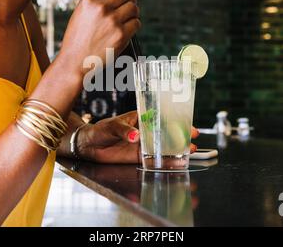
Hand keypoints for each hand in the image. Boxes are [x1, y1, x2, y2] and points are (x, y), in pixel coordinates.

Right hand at [57, 0, 140, 75]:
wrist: (75, 62)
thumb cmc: (78, 40)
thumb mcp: (80, 13)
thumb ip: (96, 1)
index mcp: (89, 0)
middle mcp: (101, 8)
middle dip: (128, 0)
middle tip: (127, 7)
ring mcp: (112, 21)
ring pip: (133, 8)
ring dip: (133, 13)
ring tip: (127, 19)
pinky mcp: (122, 34)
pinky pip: (136, 23)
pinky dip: (134, 26)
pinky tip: (127, 30)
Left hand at [76, 111, 199, 163]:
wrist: (88, 145)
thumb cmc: (100, 129)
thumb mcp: (112, 126)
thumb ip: (124, 131)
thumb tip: (135, 136)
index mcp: (140, 119)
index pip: (161, 119)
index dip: (176, 121)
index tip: (187, 123)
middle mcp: (145, 132)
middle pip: (166, 133)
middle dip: (181, 136)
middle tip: (194, 139)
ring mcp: (143, 145)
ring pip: (163, 147)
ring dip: (176, 150)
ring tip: (190, 152)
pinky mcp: (138, 157)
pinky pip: (154, 159)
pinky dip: (165, 161)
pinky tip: (176, 163)